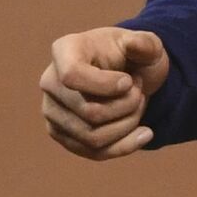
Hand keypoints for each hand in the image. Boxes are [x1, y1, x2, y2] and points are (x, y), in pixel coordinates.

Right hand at [39, 27, 168, 159]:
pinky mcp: (61, 134)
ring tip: (139, 105)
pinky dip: (124, 145)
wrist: (127, 74)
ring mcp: (52, 111)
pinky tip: (144, 133)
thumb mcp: (146, 44)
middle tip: (140, 91)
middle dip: (128, 106)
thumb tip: (136, 45)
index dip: (105, 85)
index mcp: (65, 50)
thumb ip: (146, 43)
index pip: (72, 75)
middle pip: (89, 112)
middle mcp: (50, 81)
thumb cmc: (132, 55)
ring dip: (128, 124)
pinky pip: (93, 152)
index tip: (129, 81)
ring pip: (92, 137)